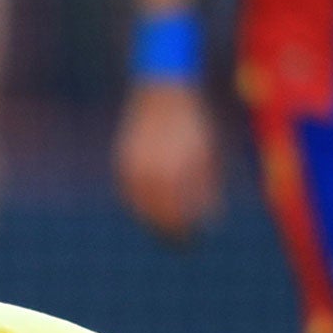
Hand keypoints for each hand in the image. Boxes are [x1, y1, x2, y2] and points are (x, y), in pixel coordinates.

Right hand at [115, 80, 220, 242]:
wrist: (162, 91)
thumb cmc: (193, 124)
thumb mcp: (208, 154)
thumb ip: (208, 188)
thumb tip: (210, 222)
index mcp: (178, 171)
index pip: (178, 216)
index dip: (185, 233)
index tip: (192, 241)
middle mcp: (153, 171)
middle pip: (157, 217)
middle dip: (169, 231)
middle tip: (180, 241)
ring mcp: (134, 168)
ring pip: (140, 208)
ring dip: (153, 220)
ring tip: (167, 225)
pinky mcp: (122, 163)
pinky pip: (130, 194)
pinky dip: (140, 204)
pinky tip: (151, 206)